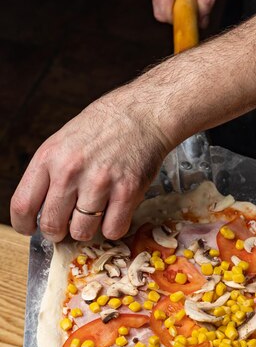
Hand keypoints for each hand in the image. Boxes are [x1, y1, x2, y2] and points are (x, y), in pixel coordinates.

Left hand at [10, 86, 171, 242]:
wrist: (141, 114)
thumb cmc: (102, 128)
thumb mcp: (62, 142)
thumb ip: (48, 174)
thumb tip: (39, 211)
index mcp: (49, 157)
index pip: (22, 205)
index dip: (24, 225)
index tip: (31, 228)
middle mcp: (70, 170)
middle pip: (51, 224)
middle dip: (57, 232)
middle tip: (66, 226)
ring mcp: (99, 182)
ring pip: (82, 232)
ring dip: (87, 229)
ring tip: (94, 214)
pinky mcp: (127, 191)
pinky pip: (113, 230)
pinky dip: (113, 227)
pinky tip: (115, 212)